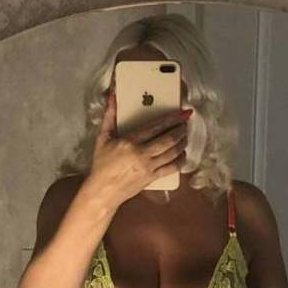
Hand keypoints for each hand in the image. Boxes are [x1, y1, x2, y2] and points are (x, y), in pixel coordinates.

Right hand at [84, 90, 189, 209]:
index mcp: (129, 142)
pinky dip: (180, 160)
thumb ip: (109, 116)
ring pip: (173, 153)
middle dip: (180, 130)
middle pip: (169, 139)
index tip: (182, 113)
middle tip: (185, 123)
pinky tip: (182, 155)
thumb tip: (112, 96)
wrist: (103, 191)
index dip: (172, 119)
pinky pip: (172, 168)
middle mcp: (141, 154)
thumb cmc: (101, 165)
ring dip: (182, 143)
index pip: (156, 127)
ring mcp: (148, 168)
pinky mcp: (152, 178)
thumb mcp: (102, 138)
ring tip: (185, 136)